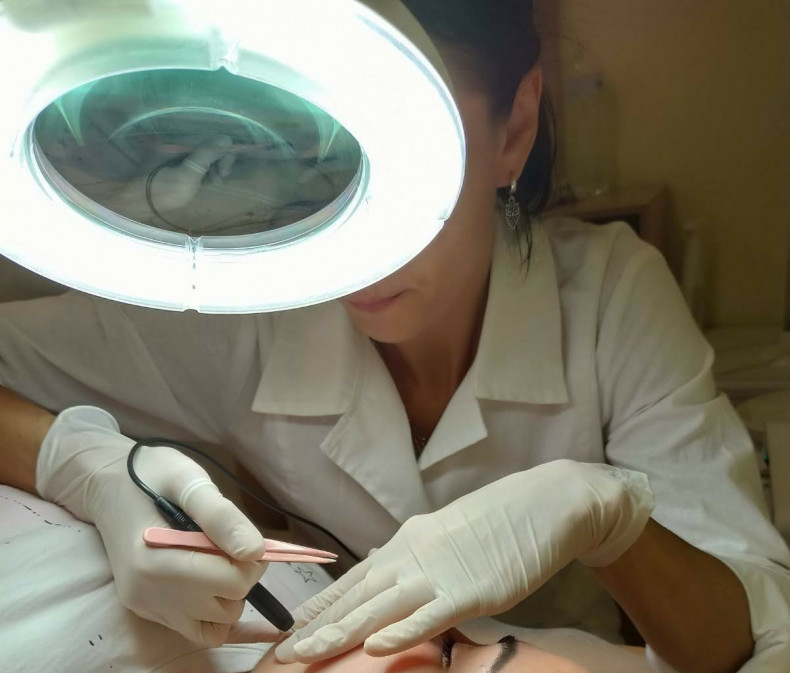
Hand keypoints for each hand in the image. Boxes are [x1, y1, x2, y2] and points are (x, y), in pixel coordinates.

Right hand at [36, 406, 268, 645]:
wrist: (106, 483)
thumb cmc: (150, 473)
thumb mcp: (188, 479)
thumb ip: (221, 516)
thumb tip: (255, 552)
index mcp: (154, 560)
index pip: (229, 582)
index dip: (250, 559)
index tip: (244, 536)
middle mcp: (146, 593)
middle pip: (226, 604)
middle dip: (242, 574)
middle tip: (230, 542)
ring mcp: (145, 606)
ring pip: (217, 623)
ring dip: (230, 593)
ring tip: (216, 558)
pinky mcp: (147, 611)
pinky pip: (198, 631)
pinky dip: (215, 611)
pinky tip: (211, 580)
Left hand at [147, 135, 237, 211]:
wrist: (138, 204)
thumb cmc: (163, 191)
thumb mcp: (188, 175)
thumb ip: (206, 154)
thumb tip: (227, 138)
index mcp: (177, 141)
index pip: (209, 137)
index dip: (223, 152)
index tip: (225, 171)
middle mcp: (176, 142)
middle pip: (207, 144)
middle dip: (218, 160)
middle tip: (220, 178)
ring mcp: (174, 152)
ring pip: (202, 154)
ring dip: (213, 167)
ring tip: (213, 182)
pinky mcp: (173, 162)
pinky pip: (195, 160)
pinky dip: (204, 170)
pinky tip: (206, 181)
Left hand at [276, 459, 653, 662]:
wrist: (543, 504)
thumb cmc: (496, 522)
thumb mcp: (444, 534)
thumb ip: (414, 555)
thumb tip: (384, 565)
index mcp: (406, 543)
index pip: (354, 579)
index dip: (322, 604)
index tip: (292, 626)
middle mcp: (413, 555)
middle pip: (358, 595)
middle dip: (320, 625)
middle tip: (285, 652)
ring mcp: (440, 572)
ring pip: (381, 606)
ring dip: (343, 632)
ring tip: (308, 655)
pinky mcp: (471, 590)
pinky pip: (430, 614)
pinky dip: (402, 630)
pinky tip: (375, 645)